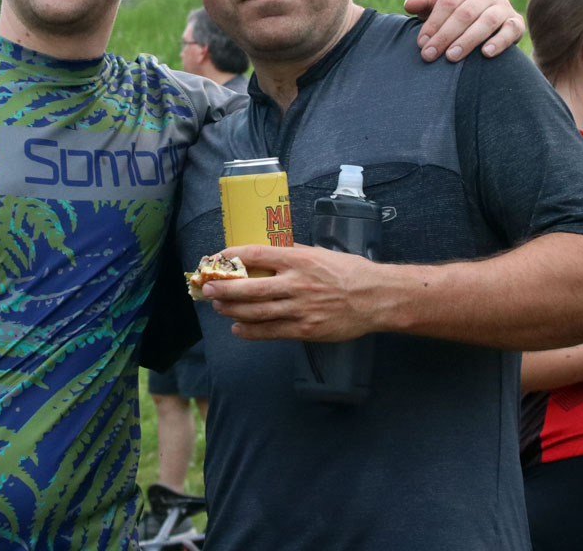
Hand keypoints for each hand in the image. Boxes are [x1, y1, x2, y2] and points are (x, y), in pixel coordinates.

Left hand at [200, 244, 389, 341]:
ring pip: (255, 312)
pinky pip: (270, 332)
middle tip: (206, 289)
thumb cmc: (349, 272)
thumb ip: (293, 252)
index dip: (231, 256)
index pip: (256, 254)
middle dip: (223, 289)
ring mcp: (299, 308)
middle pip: (248, 287)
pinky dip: (250, 331)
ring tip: (219, 308)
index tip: (216, 258)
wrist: (375, 298)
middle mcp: (295, 283)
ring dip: (231, 310)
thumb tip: (267, 250)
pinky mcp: (305, 329)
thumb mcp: (319, 253)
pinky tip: (238, 328)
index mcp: (298, 259)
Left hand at [404, 0, 522, 61]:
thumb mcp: (434, 3)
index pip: (448, 2)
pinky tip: (486, 54)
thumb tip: (409, 4)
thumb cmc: (450, 11)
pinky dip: (500, 41)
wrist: (479, 21)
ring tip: (451, 58)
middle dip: (445, 35)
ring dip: (468, 41)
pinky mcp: (516, 22)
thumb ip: (421, 1)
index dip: (433, 23)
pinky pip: (511, 30)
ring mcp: (503, 5)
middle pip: (465, 13)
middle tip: (430, 55)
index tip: (421, 43)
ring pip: (486, 22)